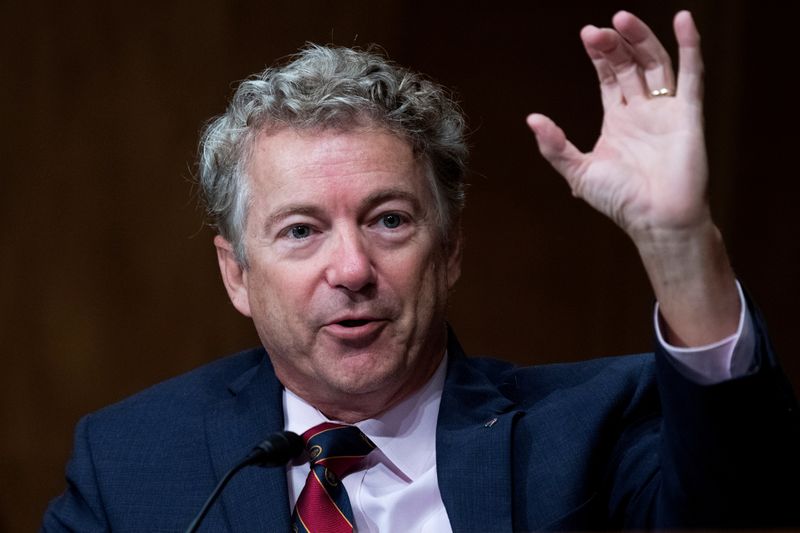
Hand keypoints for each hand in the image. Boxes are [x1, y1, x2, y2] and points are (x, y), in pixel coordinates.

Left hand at [528, 11, 739, 346]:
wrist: (655, 221)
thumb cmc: (620, 201)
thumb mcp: (579, 172)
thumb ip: (555, 146)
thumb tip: (532, 119)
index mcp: (617, 120)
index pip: (608, 77)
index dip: (599, 55)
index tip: (587, 34)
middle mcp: (643, 111)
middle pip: (629, 65)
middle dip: (614, 45)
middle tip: (597, 30)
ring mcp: (666, 111)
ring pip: (655, 63)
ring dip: (641, 39)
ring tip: (623, 19)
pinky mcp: (689, 115)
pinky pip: (692, 75)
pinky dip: (691, 46)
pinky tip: (684, 21)